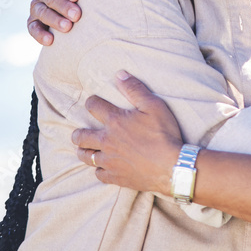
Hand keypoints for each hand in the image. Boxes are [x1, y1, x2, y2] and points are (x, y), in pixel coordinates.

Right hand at [27, 0, 93, 45]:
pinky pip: (32, 28)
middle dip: (63, 5)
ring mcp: (36, 5)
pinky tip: (51, 41)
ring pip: (41, 12)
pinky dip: (39, 34)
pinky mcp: (33, 21)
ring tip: (68, 28)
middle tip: (77, 15)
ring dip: (54, 20)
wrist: (75, 4)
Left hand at [71, 71, 182, 194]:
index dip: (91, 102)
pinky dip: (99, 170)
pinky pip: (99, 174)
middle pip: (81, 136)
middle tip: (80, 132)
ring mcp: (110, 160)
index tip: (93, 103)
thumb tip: (120, 74)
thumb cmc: (164, 134)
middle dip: (78, 133)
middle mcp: (107, 141)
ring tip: (85, 150)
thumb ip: (135, 89)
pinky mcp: (116, 176)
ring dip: (83, 152)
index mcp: (115, 121)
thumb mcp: (153, 105)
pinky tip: (102, 168)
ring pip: (86, 157)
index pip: (93, 106)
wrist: (172, 166)